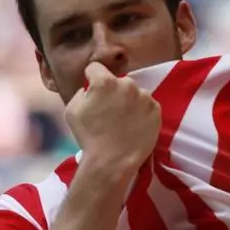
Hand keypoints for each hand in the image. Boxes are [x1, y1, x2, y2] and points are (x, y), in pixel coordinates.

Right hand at [65, 62, 161, 179]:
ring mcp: (145, 97)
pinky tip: (134, 125)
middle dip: (113, 91)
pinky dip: (141, 111)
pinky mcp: (156, 110)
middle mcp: (127, 84)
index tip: (92, 90)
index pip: (96, 68)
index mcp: (105, 81)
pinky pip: (147, 104)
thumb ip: (81, 92)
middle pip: (118, 81)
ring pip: (134, 93)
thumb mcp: (72, 110)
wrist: (112, 161)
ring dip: (129, 101)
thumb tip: (89, 89)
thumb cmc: (88, 137)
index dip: (91, 78)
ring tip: (123, 120)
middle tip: (109, 110)